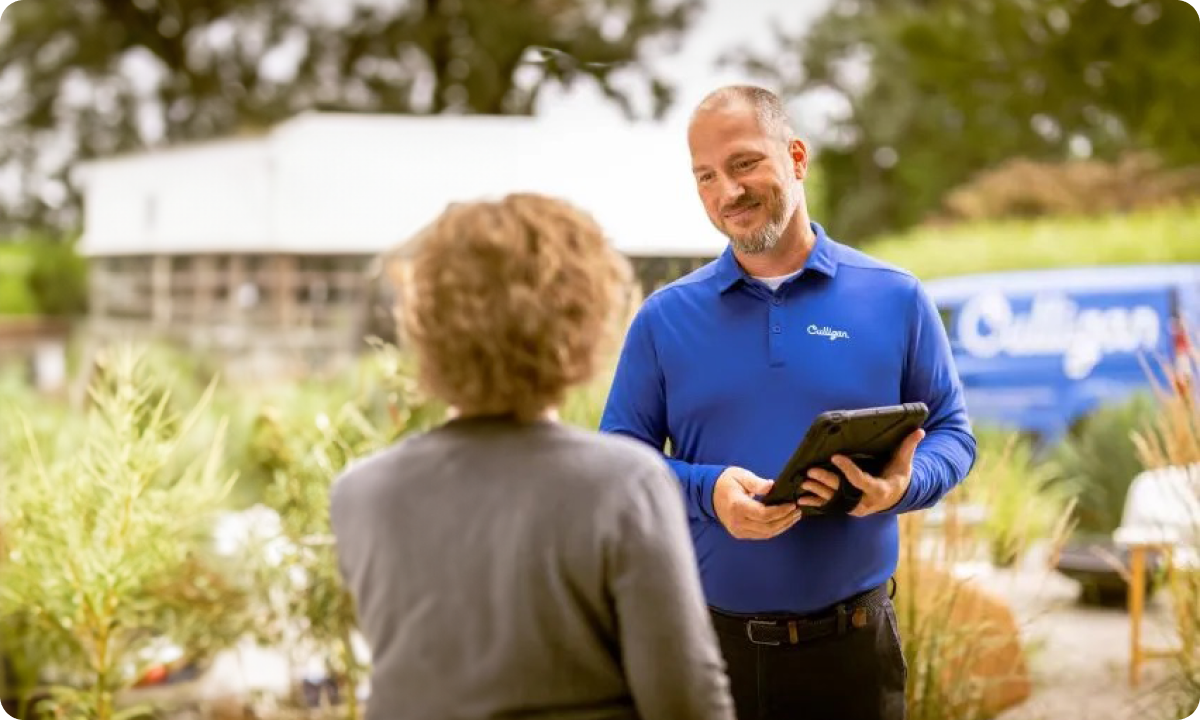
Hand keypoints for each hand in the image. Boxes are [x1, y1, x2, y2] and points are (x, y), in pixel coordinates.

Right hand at [712, 467, 802, 539]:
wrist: (708, 493)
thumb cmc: (726, 482)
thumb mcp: (740, 475)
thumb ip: (757, 483)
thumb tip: (773, 486)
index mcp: (737, 507)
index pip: (764, 514)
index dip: (781, 511)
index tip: (792, 504)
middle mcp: (737, 522)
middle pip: (767, 527)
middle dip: (785, 520)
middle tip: (798, 511)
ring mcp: (738, 531)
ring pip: (766, 534)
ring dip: (782, 526)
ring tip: (794, 517)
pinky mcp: (739, 534)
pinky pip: (761, 535)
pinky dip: (774, 529)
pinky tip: (783, 521)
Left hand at [805, 428, 925, 516]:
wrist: (895, 497)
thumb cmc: (898, 476)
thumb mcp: (904, 463)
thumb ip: (908, 447)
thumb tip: (920, 430)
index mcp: (880, 490)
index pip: (861, 481)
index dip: (848, 470)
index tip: (835, 456)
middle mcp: (866, 502)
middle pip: (843, 492)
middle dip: (827, 481)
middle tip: (811, 470)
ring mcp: (855, 507)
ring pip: (833, 500)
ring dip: (817, 491)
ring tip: (804, 481)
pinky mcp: (846, 508)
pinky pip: (829, 507)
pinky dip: (815, 503)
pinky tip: (802, 500)